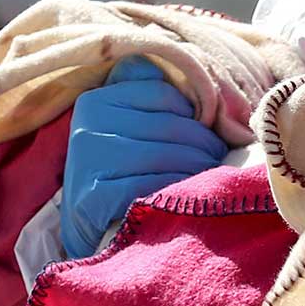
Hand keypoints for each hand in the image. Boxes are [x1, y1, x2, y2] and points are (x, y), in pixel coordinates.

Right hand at [61, 58, 227, 256]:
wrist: (88, 233)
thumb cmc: (120, 175)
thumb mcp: (128, 129)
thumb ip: (152, 98)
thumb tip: (195, 73)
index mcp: (96, 100)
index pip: (165, 95)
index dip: (195, 116)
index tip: (208, 133)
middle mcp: (87, 126)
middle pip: (169, 126)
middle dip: (203, 145)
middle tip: (217, 159)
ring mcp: (86, 161)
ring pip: (164, 155)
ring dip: (197, 168)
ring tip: (210, 176)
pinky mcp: (92, 196)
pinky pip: (150, 185)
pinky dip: (175, 190)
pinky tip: (184, 196)